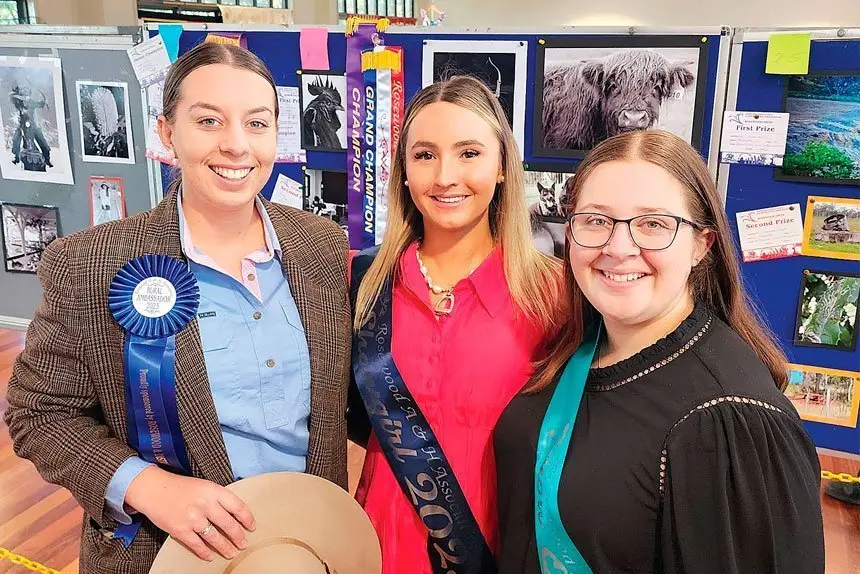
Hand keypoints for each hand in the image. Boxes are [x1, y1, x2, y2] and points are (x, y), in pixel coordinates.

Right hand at [124, 466, 255, 560]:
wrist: (154, 489)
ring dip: (225, 547)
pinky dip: (205, 552)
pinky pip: (197, 545)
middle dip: (238, 537)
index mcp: (214, 491)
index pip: (238, 506)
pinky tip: (211, 556)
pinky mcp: (180, 530)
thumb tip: (234, 514)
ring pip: (215, 537)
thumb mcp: (205, 486)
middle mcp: (205, 504)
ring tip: (231, 552)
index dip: (247, 518)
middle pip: (229, 524)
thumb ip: (218, 498)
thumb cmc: (181, 487)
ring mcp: (193, 518)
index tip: (251, 526)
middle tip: (243, 544)